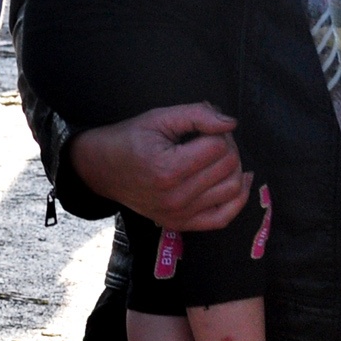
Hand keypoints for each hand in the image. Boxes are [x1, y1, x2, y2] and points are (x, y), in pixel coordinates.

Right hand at [68, 103, 251, 231]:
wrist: (101, 169)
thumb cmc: (129, 139)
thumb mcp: (158, 118)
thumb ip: (196, 115)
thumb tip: (230, 123)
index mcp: (167, 169)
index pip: (218, 147)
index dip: (218, 130)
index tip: (206, 125)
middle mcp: (175, 197)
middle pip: (228, 167)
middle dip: (228, 146)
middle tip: (213, 136)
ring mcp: (179, 214)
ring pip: (232, 190)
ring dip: (234, 167)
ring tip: (220, 155)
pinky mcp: (181, 224)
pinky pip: (223, 217)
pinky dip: (238, 198)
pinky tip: (239, 180)